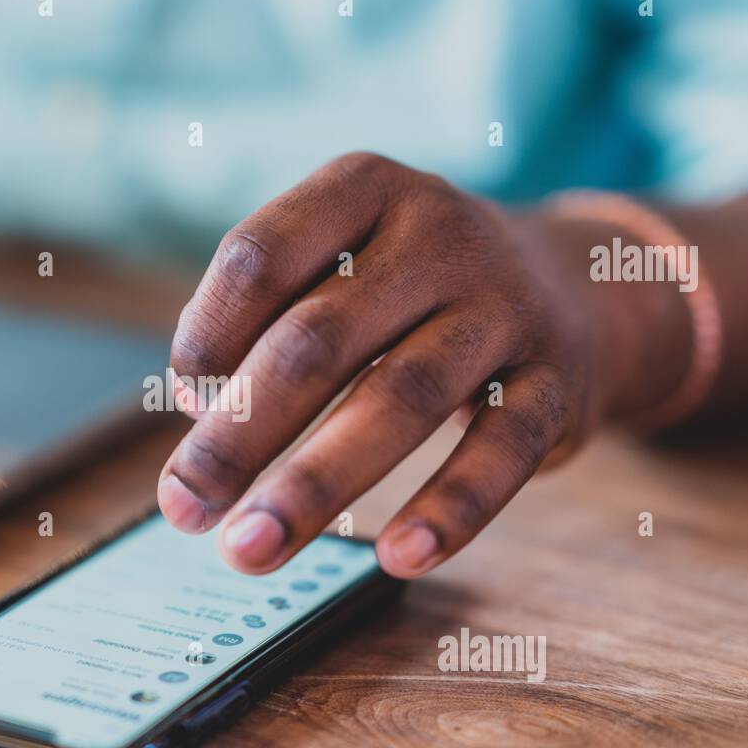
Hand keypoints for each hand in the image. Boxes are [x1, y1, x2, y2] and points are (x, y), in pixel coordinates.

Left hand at [157, 153, 689, 578]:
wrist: (569, 281)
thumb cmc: (409, 286)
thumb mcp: (341, 263)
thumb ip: (264, 320)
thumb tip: (195, 409)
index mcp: (363, 189)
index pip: (260, 254)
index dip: (208, 331)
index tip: (179, 400)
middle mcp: (437, 234)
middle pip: (318, 340)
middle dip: (239, 435)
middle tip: (183, 509)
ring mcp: (505, 305)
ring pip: (400, 397)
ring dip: (314, 484)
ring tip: (249, 550)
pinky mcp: (559, 380)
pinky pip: (502, 449)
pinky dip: (450, 508)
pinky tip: (397, 558)